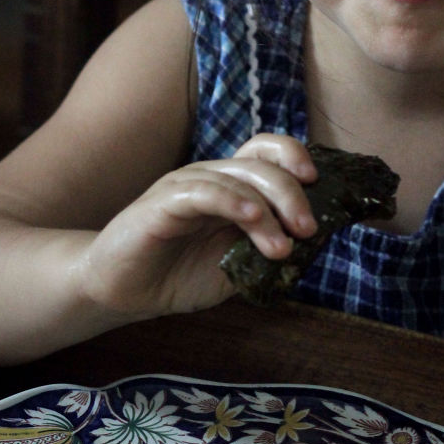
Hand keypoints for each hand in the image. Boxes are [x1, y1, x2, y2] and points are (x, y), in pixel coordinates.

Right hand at [76, 134, 318, 319]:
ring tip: (282, 248)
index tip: (320, 184)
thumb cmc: (179, 275)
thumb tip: (311, 245)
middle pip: (260, 164)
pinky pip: (203, 192)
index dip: (294, 157)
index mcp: (230, 186)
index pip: (266, 151)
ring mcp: (185, 186)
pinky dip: (233, 202)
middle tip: (308, 230)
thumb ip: (267, 251)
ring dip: (268, 212)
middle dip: (293, 195)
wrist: (124, 291)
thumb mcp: (236, 266)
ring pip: (237, 178)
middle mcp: (210, 178)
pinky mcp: (162, 204)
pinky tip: (253, 219)